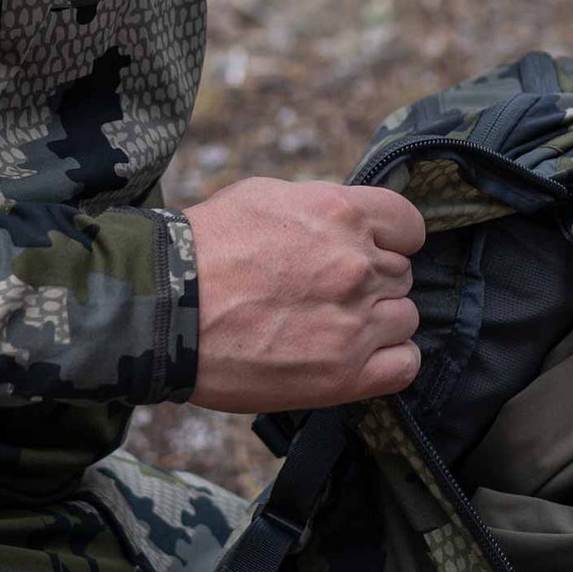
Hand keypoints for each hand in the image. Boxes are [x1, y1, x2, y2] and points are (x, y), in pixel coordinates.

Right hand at [184, 176, 425, 410]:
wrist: (164, 309)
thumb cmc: (203, 250)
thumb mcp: (266, 197)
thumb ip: (322, 208)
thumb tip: (350, 220)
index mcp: (341, 214)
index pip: (409, 225)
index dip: (391, 240)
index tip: (371, 251)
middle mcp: (356, 265)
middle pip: (401, 274)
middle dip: (372, 282)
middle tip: (327, 294)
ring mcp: (354, 321)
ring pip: (405, 318)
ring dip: (378, 322)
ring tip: (332, 327)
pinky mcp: (344, 374)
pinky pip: (403, 364)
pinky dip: (390, 360)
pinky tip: (360, 357)